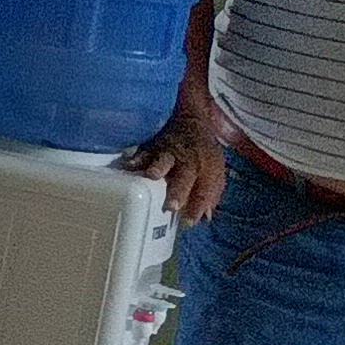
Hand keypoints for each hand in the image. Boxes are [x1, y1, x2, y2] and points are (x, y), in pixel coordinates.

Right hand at [129, 98, 229, 222]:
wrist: (190, 122)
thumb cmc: (202, 154)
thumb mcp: (214, 171)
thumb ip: (210, 194)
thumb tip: (204, 218)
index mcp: (207, 168)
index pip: (205, 190)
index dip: (198, 206)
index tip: (189, 222)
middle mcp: (189, 161)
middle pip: (185, 176)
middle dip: (178, 191)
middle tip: (171, 206)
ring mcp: (170, 152)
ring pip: (164, 160)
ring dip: (159, 168)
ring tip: (151, 176)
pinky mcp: (153, 146)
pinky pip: (144, 152)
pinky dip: (137, 158)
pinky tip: (129, 166)